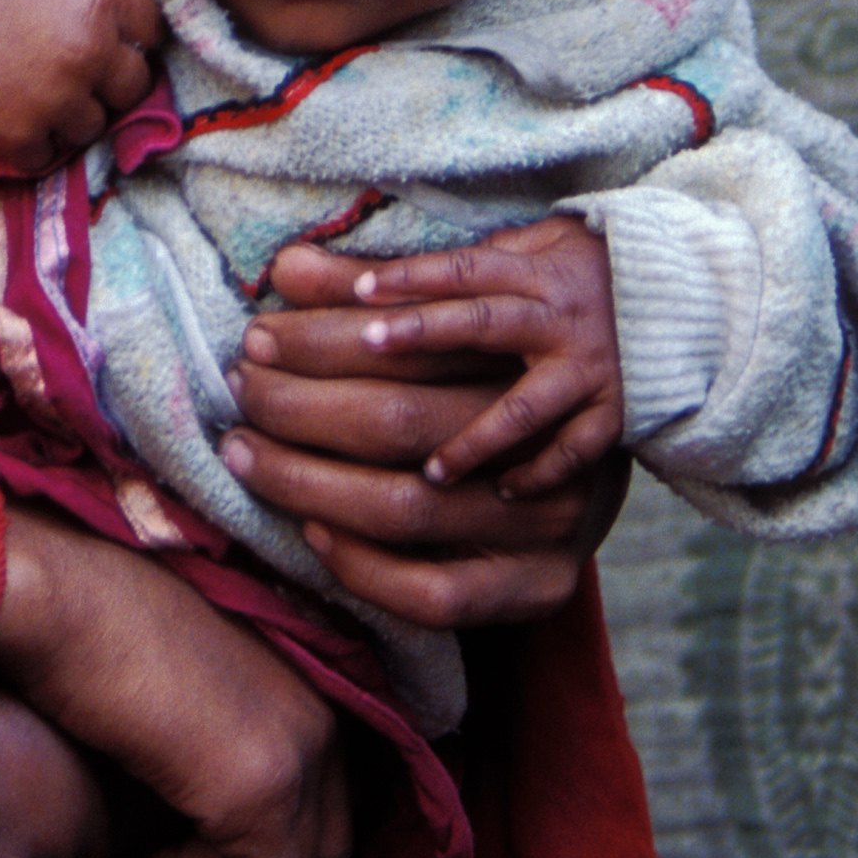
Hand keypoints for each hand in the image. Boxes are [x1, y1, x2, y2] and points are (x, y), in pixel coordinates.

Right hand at [0, 0, 162, 170]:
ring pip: (94, 126)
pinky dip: (36, 140)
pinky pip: (50, 154)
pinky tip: (20, 114)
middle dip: (111, 80)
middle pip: (134, 87)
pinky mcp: (20, 137)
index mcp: (100, 9)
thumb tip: (136, 23)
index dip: (136, 34)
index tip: (118, 39)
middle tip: (82, 73)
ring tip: (43, 94)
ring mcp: (54, 102)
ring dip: (74, 113)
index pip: (153, 30)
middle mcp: (86, 58)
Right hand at [0, 505, 350, 857]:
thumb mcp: (184, 682)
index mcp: (309, 680)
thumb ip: (217, 735)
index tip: (183, 851)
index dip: (255, 838)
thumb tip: (206, 814)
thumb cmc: (93, 627)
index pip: (319, 797)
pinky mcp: (260, 790)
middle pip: (321, 842)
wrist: (56, 598)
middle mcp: (321, 716)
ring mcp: (297, 752)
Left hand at [222, 229, 629, 627]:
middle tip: (240, 389)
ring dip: (308, 480)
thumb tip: (287, 266)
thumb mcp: (457, 327)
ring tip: (245, 454)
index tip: (259, 335)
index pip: (408, 343)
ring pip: (409, 506)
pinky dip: (368, 565)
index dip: (324, 336)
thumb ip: (369, 300)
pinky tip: (314, 532)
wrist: (618, 469)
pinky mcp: (544, 587)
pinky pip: (440, 592)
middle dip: (299, 403)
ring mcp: (551, 519)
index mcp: (532, 365)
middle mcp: (545, 442)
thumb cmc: (507, 380)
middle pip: (400, 417)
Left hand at [341, 220, 622, 497]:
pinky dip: (539, 473)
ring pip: (525, 408)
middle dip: (423, 332)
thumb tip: (408, 264)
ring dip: (477, 441)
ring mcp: (590, 370)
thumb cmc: (600, 270)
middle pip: (482, 323)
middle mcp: (561, 320)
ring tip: (430, 472)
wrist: (697, 303)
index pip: (467, 269)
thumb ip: (485, 255)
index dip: (413, 276)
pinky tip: (501, 493)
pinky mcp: (618, 413)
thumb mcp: (548, 244)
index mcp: (539, 273)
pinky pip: (574, 452)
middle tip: (367, 343)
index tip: (359, 289)